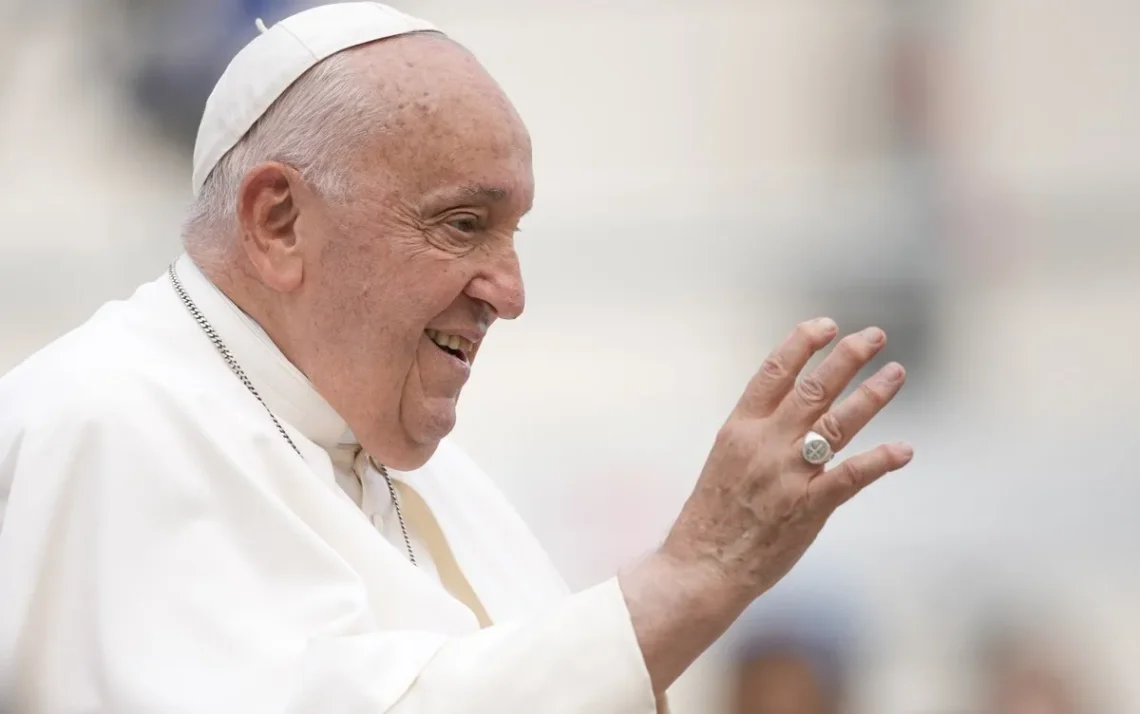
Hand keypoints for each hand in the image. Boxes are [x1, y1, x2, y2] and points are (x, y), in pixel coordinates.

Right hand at [661, 317, 912, 599]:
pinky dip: (880, 461)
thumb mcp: (725, 459)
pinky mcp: (808, 508)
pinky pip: (850, 477)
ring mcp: (788, 475)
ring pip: (837, 423)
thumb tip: (793, 406)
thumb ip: (759, 431)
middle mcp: (765, 444)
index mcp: (739, 428)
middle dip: (847, 357)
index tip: (828, 325)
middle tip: (875, 336)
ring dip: (872, 395)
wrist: (702, 565)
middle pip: (813, 388)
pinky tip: (904, 449)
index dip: (803, 343)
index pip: (774, 371)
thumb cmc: (712, 516)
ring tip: (896, 372)